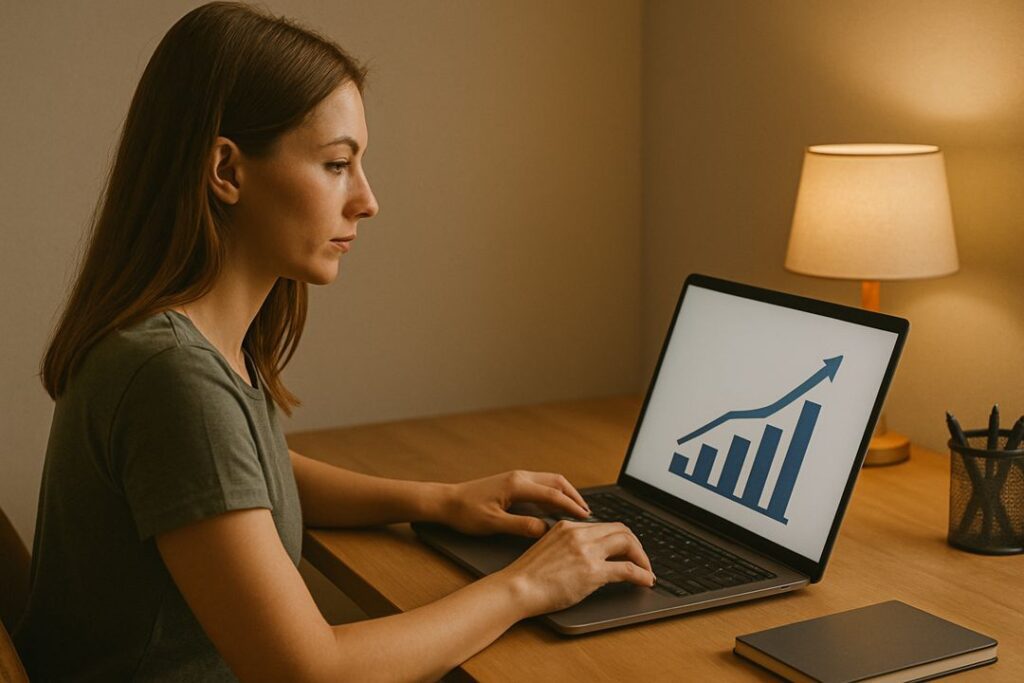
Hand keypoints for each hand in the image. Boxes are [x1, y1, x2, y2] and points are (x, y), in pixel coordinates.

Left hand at [440, 470, 590, 537]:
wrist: (447, 501)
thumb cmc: (465, 512)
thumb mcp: (492, 524)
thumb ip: (520, 526)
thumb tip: (544, 530)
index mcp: (517, 485)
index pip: (553, 495)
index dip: (571, 507)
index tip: (586, 518)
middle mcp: (520, 477)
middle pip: (557, 482)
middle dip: (575, 496)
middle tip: (588, 513)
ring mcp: (517, 477)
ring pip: (550, 481)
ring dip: (566, 493)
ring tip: (577, 509)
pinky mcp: (513, 482)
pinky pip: (541, 484)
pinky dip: (555, 493)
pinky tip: (557, 506)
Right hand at [498, 520, 655, 616]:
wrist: (516, 588)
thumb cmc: (527, 575)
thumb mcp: (549, 547)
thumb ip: (568, 544)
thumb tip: (587, 554)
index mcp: (568, 526)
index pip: (605, 524)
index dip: (621, 537)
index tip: (627, 549)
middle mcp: (579, 534)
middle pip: (621, 530)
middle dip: (636, 545)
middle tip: (641, 560)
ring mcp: (587, 551)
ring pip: (628, 544)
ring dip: (643, 558)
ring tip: (646, 571)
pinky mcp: (593, 571)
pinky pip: (628, 569)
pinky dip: (642, 574)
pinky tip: (646, 581)